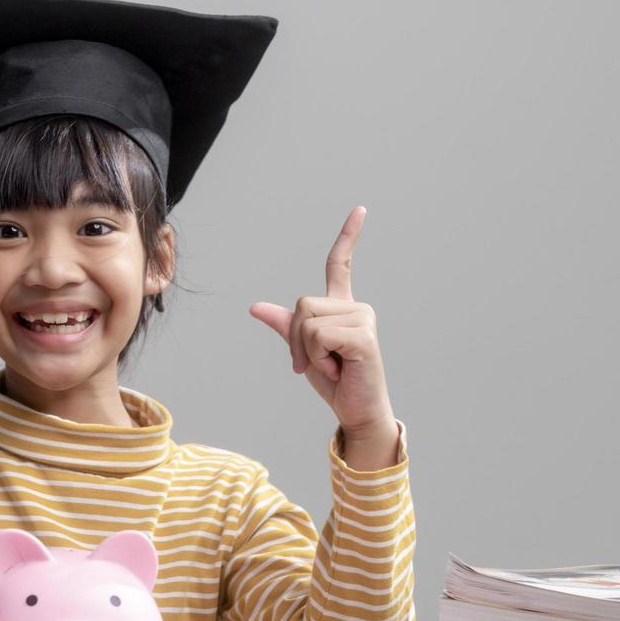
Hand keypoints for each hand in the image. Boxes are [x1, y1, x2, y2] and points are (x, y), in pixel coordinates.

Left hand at [249, 205, 396, 440]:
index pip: (340, 265)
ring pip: (307, 321)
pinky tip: (338, 369)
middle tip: (316, 363)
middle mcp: (356, 307)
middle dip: (296, 339)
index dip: (347, 237)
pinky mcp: (364, 336)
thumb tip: (256, 307)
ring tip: (331, 366)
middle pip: (301, 304)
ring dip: (306, 351)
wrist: (356, 410)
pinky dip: (317, 357)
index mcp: (342, 307)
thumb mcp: (303, 351)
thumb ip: (285, 327)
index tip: (360, 210)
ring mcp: (363, 319)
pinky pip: (318, 335)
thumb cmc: (336, 382)